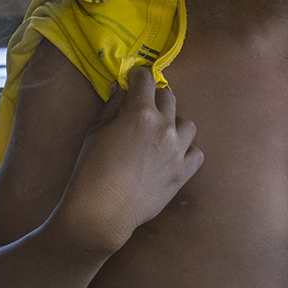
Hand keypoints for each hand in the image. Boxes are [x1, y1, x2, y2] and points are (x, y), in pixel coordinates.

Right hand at [58, 66, 203, 254]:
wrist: (102, 212)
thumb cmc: (91, 170)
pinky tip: (173, 156)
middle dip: (154, 97)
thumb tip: (120, 88)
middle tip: (143, 107)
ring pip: (188, 123)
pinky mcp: (184, 173)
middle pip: (169, 97)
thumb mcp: (96, 132)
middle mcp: (165, 127)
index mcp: (141, 113)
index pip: (146, 80)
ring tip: (160, 133)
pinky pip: (197, 153)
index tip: (134, 78)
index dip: (138, 76)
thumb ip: (112, 107)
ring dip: (174, 123)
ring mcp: (178, 151)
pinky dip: (187, 151)